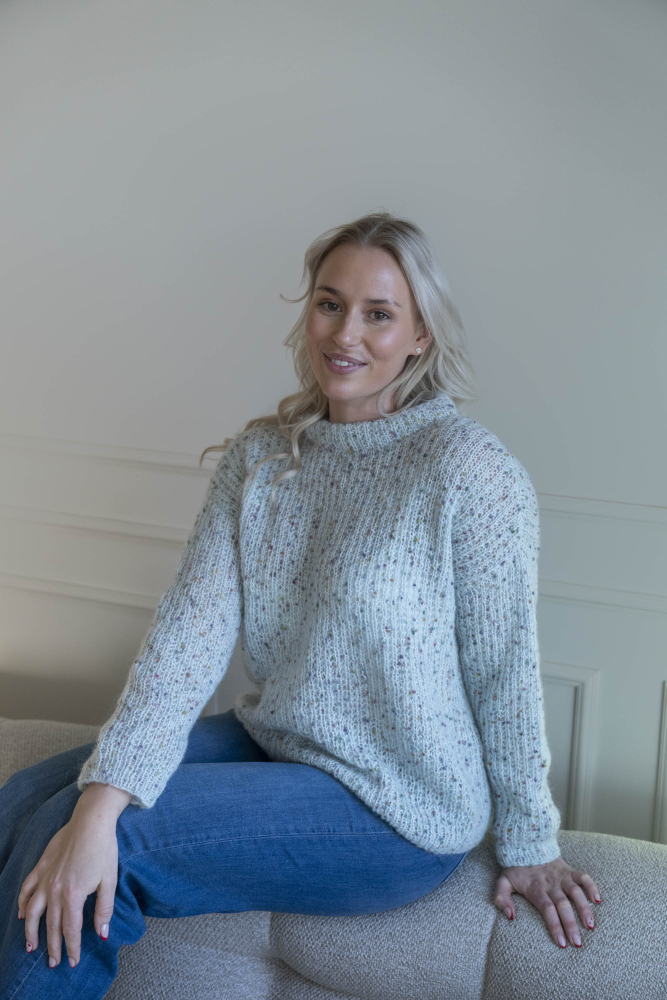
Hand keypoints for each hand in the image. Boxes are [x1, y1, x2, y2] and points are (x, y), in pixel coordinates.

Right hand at [17, 782, 131, 967]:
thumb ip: (104, 909)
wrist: (91, 821)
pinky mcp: (41, 867)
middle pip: (51, 925)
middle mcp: (55, 890)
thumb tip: (102, 933)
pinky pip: (26, 889)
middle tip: (54, 962)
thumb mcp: (109, 880)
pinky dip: (22, 904)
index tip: (73, 961)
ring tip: (31, 946)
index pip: (70, 929)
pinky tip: (21, 915)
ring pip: (32, 912)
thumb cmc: (103, 848)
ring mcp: (45, 878)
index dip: (71, 947)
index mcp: (73, 895)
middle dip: (53, 946)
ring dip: (30, 931)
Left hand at [493, 856, 600, 948]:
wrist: (525, 843)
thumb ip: (502, 899)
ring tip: (591, 926)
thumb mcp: (502, 882)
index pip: (547, 910)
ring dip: (584, 908)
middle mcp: (550, 884)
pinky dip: (591, 887)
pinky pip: (583, 877)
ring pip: (575, 892)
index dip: (555, 926)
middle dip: (571, 925)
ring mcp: (561, 876)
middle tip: (578, 943)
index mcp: (535, 889)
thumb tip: (511, 917)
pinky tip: (598, 900)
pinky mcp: (568, 870)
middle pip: (562, 905)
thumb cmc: (515, 868)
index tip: (561, 943)